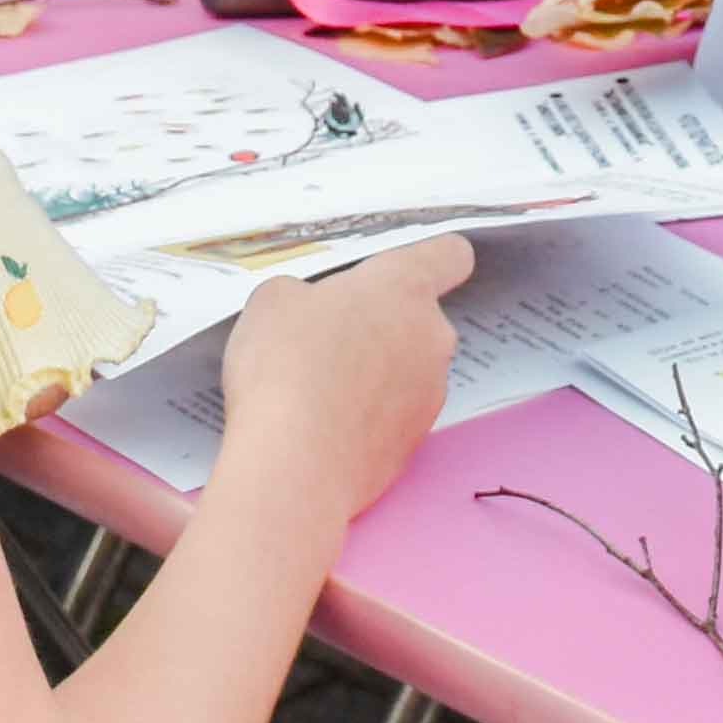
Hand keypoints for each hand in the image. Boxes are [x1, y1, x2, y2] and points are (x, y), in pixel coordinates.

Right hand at [215, 234, 471, 511]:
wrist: (294, 466)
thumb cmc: (285, 368)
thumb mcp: (272, 302)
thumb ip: (302, 294)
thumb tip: (307, 311)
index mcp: (404, 289)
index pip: (449, 256)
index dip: (433, 258)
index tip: (412, 269)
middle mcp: (431, 338)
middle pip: (418, 320)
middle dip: (381, 326)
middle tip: (326, 340)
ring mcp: (429, 395)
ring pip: (406, 372)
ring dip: (374, 375)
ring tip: (317, 391)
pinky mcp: (415, 445)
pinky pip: (393, 418)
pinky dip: (367, 420)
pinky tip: (323, 428)